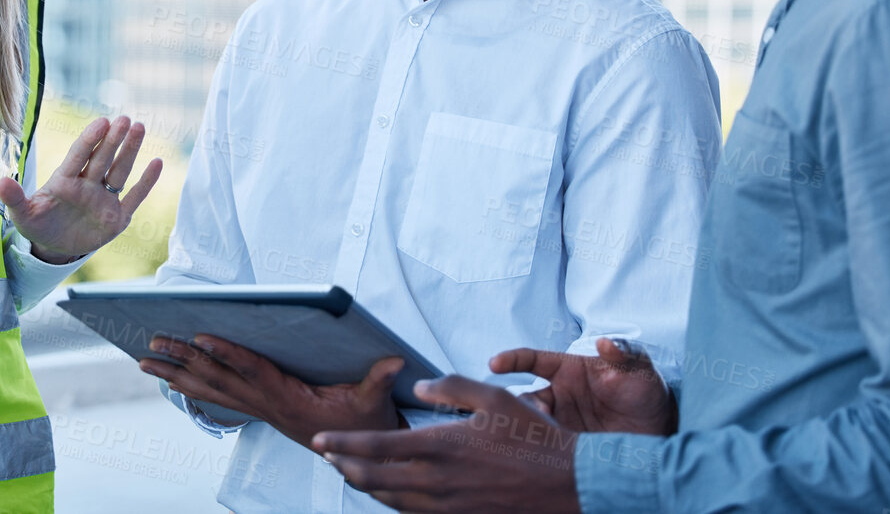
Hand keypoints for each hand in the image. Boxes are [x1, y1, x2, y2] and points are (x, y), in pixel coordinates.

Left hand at [0, 115, 161, 263]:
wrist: (55, 247)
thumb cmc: (39, 224)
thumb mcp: (23, 215)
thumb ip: (14, 199)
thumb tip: (0, 181)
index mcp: (64, 181)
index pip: (79, 156)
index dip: (90, 139)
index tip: (102, 122)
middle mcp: (87, 185)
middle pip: (102, 158)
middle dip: (114, 140)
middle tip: (125, 119)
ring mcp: (104, 199)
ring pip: (119, 171)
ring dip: (130, 151)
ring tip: (140, 128)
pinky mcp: (117, 217)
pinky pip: (134, 197)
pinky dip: (146, 182)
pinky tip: (157, 162)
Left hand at [138, 333, 404, 449]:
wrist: (357, 455)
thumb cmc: (364, 425)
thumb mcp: (374, 403)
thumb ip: (379, 380)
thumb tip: (394, 360)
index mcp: (288, 399)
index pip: (252, 371)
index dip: (227, 354)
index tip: (200, 337)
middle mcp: (266, 404)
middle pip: (217, 379)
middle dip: (183, 360)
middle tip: (152, 342)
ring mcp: (258, 408)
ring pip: (209, 389)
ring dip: (176, 373)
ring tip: (145, 359)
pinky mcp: (257, 409)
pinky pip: (216, 396)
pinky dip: (190, 385)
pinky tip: (171, 378)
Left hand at [312, 376, 581, 513]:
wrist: (570, 486)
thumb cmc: (534, 438)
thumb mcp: (495, 398)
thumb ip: (452, 388)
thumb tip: (420, 387)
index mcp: (441, 446)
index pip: (376, 446)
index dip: (343, 443)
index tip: (319, 440)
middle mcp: (437, 481)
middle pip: (373, 478)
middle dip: (345, 466)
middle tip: (328, 455)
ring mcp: (448, 507)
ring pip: (390, 501)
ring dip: (365, 486)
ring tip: (350, 472)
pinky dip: (394, 503)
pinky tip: (388, 494)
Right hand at [491, 337, 675, 434]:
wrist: (661, 433)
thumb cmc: (647, 392)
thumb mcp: (641, 368)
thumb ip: (624, 352)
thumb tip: (605, 343)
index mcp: (568, 370)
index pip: (532, 360)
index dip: (511, 359)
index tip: (494, 364)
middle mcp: (559, 396)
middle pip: (524, 398)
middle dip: (521, 406)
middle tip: (538, 416)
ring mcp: (561, 422)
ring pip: (530, 424)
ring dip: (531, 430)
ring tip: (549, 438)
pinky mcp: (568, 447)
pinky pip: (546, 448)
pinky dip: (541, 451)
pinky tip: (550, 456)